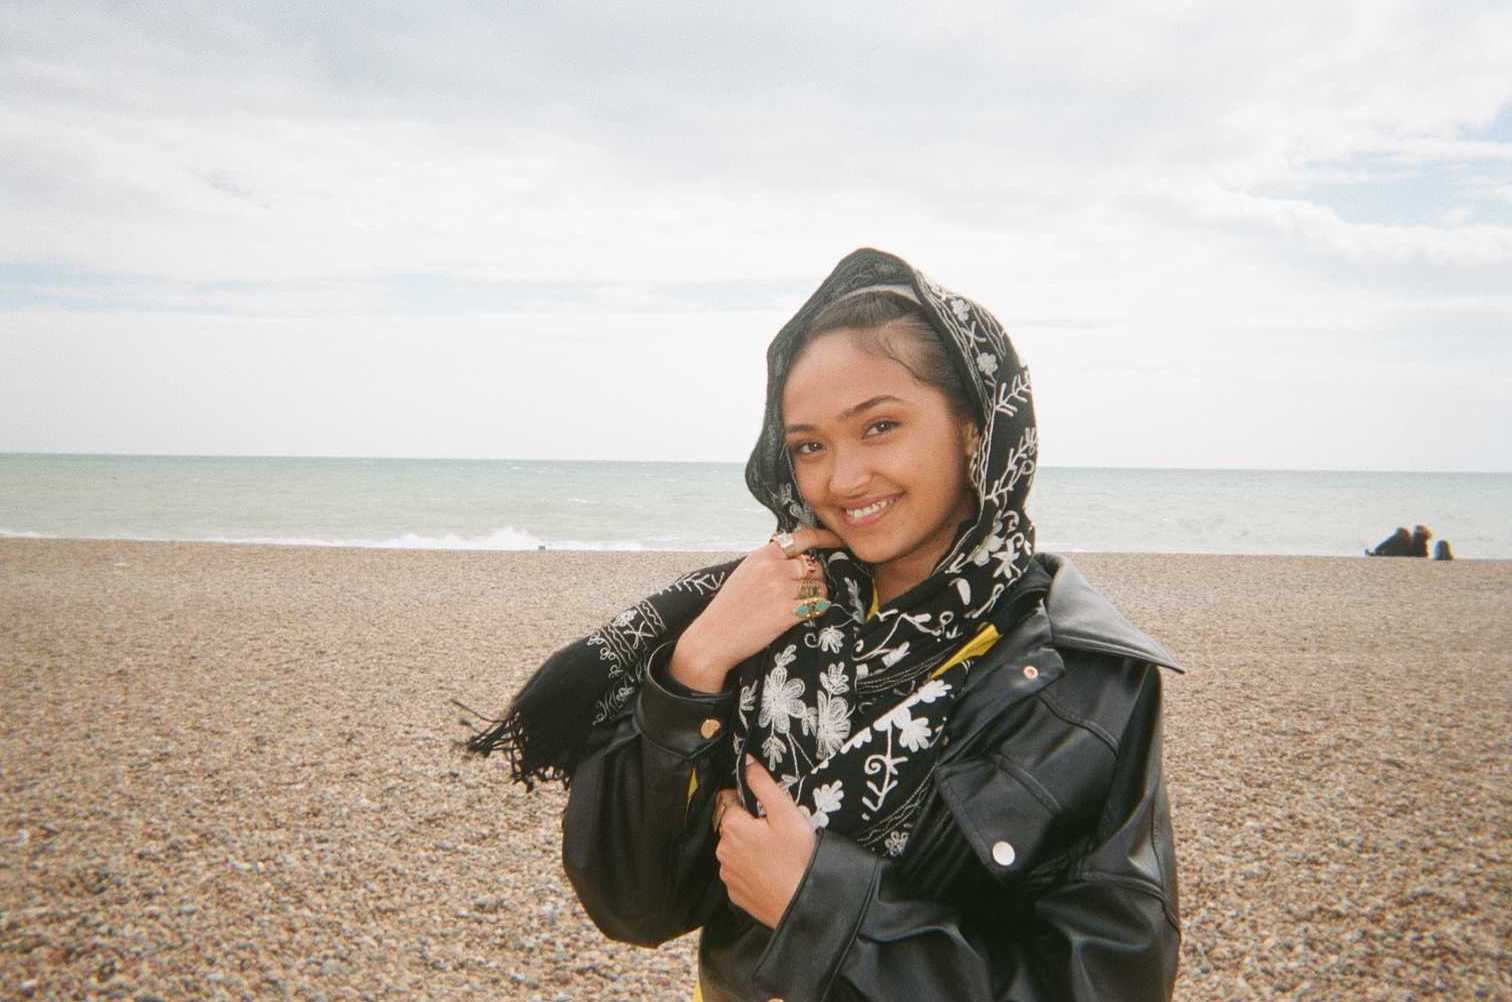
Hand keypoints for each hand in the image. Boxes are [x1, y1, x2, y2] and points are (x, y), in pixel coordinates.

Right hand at [670, 526, 843, 691]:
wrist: (715, 635)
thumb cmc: (729, 606)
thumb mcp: (746, 571)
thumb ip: (771, 561)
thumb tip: (801, 559)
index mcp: (764, 554)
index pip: (803, 538)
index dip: (825, 538)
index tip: (839, 541)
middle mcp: (774, 568)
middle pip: (816, 566)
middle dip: (815, 579)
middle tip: (803, 591)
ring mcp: (782, 590)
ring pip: (820, 587)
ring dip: (817, 596)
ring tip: (799, 604)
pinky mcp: (788, 612)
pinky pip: (818, 605)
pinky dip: (816, 609)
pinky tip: (803, 614)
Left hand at [714, 755, 817, 928]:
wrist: (804, 903)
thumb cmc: (797, 856)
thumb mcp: (786, 812)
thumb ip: (763, 783)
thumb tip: (746, 761)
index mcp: (732, 827)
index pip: (729, 800)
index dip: (747, 800)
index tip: (766, 811)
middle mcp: (722, 851)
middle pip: (731, 826)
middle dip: (748, 825)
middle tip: (776, 834)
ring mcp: (727, 875)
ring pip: (734, 850)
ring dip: (748, 848)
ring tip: (775, 855)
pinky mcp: (734, 894)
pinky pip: (739, 873)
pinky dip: (750, 870)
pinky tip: (770, 873)